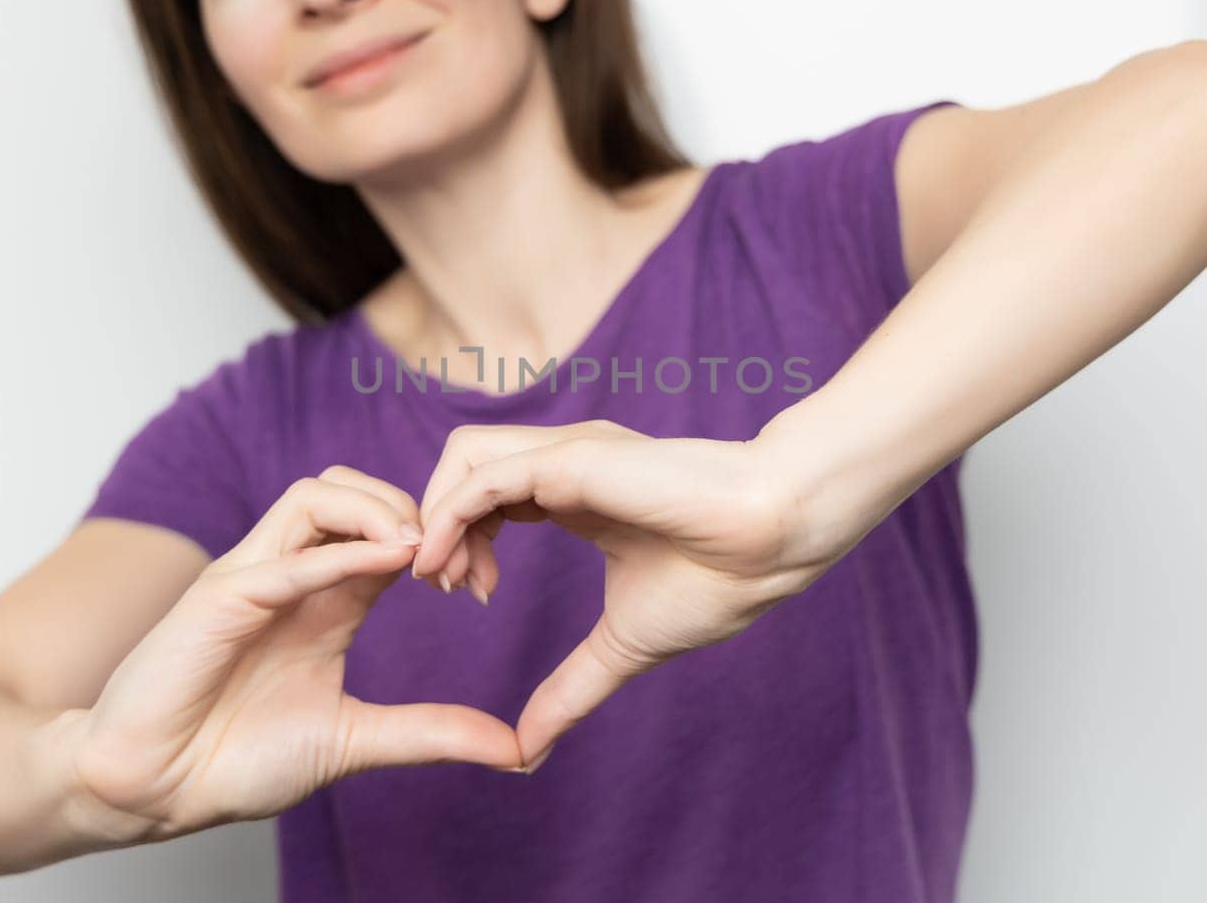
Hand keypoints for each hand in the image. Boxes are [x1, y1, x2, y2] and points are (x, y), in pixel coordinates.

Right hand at [68, 466, 523, 841]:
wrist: (154, 791)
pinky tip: (390, 565)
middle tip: (453, 562)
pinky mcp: (219, 598)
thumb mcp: (354, 741)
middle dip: (411, 507)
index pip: (384, 527)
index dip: (437, 538)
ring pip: (315, 495)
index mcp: (324, 597)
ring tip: (420, 554)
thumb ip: (430, 732)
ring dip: (377, 510)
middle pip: (350, 487)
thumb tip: (514, 749)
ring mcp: (252, 578)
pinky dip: (338, 553)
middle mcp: (290, 574)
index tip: (476, 585)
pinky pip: (283, 557)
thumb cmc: (237, 759)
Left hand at [411, 420, 836, 770]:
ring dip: (435, 518)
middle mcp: (564, 463)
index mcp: (576, 492)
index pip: (489, 495)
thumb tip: (529, 751)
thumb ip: (571, 688)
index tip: (478, 597)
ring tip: (450, 579)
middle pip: (462, 472)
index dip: (464, 541)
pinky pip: (483, 476)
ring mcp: (566, 455)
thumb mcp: (622, 645)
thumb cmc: (718, 581)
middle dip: (437, 529)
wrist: (771, 545)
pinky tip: (447, 566)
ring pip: (463, 458)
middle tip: (453, 590)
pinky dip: (448, 517)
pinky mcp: (570, 459)